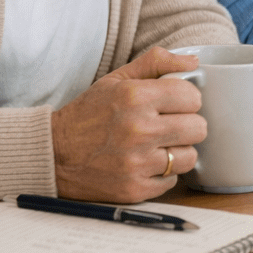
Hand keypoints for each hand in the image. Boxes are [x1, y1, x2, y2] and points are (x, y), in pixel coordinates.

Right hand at [50, 47, 206, 202]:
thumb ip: (156, 63)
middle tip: (169, 125)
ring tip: (157, 146)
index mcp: (135, 97)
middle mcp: (138, 130)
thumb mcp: (117, 80)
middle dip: (186, 125)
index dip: (186, 99)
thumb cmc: (88, 114)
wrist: (53, 155)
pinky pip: (172, 181)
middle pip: (198, 128)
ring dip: (177, 151)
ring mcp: (137, 163)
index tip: (174, 104)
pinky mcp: (134, 189)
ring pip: (189, 157)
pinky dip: (162, 174)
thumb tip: (193, 63)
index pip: (193, 97)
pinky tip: (144, 164)